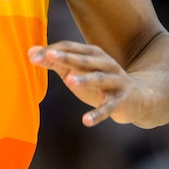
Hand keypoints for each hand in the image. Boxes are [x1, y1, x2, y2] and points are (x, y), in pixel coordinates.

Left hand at [28, 40, 149, 126]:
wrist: (138, 98)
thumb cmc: (99, 83)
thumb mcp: (78, 70)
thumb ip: (55, 62)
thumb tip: (30, 53)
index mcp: (93, 54)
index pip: (71, 48)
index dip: (53, 51)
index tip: (33, 56)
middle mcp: (106, 64)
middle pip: (85, 59)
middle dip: (67, 58)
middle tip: (50, 56)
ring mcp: (116, 81)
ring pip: (99, 79)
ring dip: (85, 79)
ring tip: (70, 81)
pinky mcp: (122, 101)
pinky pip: (108, 107)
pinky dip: (98, 114)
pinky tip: (85, 120)